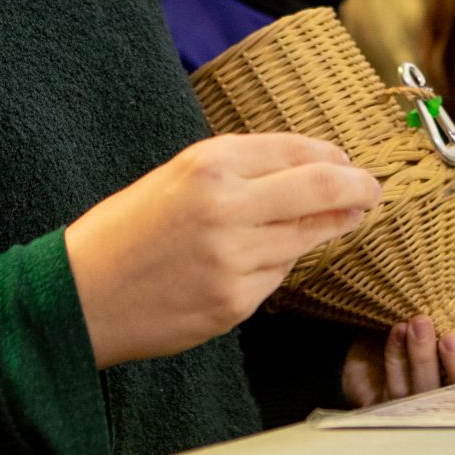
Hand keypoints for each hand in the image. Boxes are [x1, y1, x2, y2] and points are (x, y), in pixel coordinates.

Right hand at [64, 134, 379, 368]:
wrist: (80, 296)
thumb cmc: (127, 230)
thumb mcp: (177, 175)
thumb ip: (241, 168)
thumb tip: (313, 167)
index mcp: (208, 164)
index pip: (297, 151)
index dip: (333, 158)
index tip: (348, 163)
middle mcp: (227, 207)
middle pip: (322, 189)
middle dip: (359, 188)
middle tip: (373, 190)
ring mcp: (233, 260)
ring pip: (307, 238)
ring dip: (328, 228)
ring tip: (338, 220)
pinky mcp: (234, 303)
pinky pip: (277, 275)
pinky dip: (279, 263)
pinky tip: (264, 258)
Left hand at [340, 303, 454, 406]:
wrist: (393, 314)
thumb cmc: (439, 319)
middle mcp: (448, 402)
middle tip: (452, 338)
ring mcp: (417, 406)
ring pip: (422, 390)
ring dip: (421, 356)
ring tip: (421, 322)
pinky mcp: (387, 402)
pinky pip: (392, 384)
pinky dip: (395, 355)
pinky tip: (399, 331)